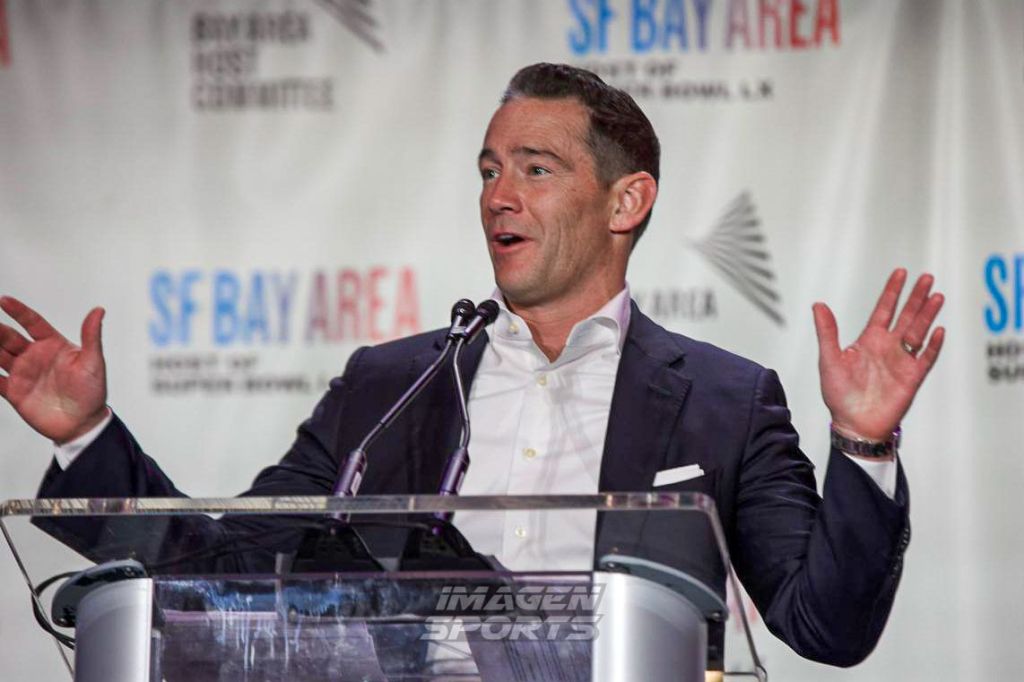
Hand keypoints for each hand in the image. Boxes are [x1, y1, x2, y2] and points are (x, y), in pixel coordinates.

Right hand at [0, 296, 108, 443]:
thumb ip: (92, 336)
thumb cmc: (92, 392)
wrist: (83, 424)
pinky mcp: (14, 391)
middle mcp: (35, 356)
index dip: (19, 311)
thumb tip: (98, 310)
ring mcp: (23, 373)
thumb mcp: (93, 362)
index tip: (4, 300)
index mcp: (53, 345)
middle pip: (9, 337)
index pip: (32, 323)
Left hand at [813, 269, 944, 441]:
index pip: (883, 310)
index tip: (901, 273)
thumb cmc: (839, 394)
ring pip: (919, 332)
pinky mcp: (912, 378)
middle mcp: (887, 347)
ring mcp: (901, 361)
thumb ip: (827, 332)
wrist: (854, 424)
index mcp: (868, 340)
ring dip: (928, 315)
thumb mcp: (829, 359)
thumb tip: (818, 304)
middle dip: (916, 297)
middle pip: (906, 316)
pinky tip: (938, 330)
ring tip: (937, 296)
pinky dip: (932, 345)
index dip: (892, 291)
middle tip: (927, 277)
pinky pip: (926, 358)